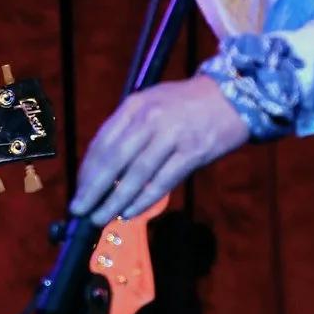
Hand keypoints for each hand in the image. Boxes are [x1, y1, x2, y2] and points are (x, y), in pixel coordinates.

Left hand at [68, 76, 250, 228]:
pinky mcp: (192, 152)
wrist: (234, 96)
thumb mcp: (152, 103)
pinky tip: (130, 212)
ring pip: (136, 174)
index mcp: (135, 106)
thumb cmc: (188, 104)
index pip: (102, 142)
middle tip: (79, 209)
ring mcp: (172, 135)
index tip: (79, 189)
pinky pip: (162, 181)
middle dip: (93, 188)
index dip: (87, 170)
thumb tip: (105, 167)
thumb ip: (129, 128)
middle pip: (113, 160)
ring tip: (100, 216)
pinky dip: (144, 199)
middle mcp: (150, 119)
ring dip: (115, 200)